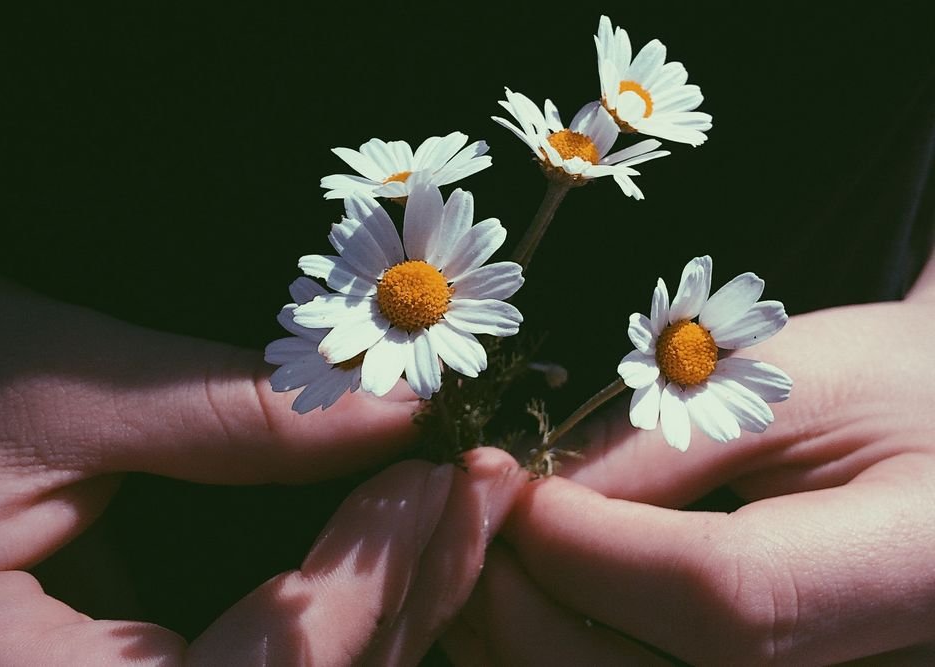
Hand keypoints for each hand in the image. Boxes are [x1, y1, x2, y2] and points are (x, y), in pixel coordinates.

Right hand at [0, 266, 524, 665]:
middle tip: (474, 485)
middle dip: (400, 594)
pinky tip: (392, 526)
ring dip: (390, 595)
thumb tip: (394, 405)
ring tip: (455, 497)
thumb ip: (224, 414)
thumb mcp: (50, 395)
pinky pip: (265, 656)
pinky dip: (343, 597)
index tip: (426, 478)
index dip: (356, 590)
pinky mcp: (135, 660)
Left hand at [442, 251, 934, 664]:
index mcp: (922, 568)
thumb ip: (661, 438)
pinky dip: (556, 656)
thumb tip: (523, 490)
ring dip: (523, 644)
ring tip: (475, 557)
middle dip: (529, 607)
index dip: (589, 546)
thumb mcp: (788, 381)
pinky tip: (521, 595)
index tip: (507, 483)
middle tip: (465, 521)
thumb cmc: (884, 386)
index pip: (725, 599)